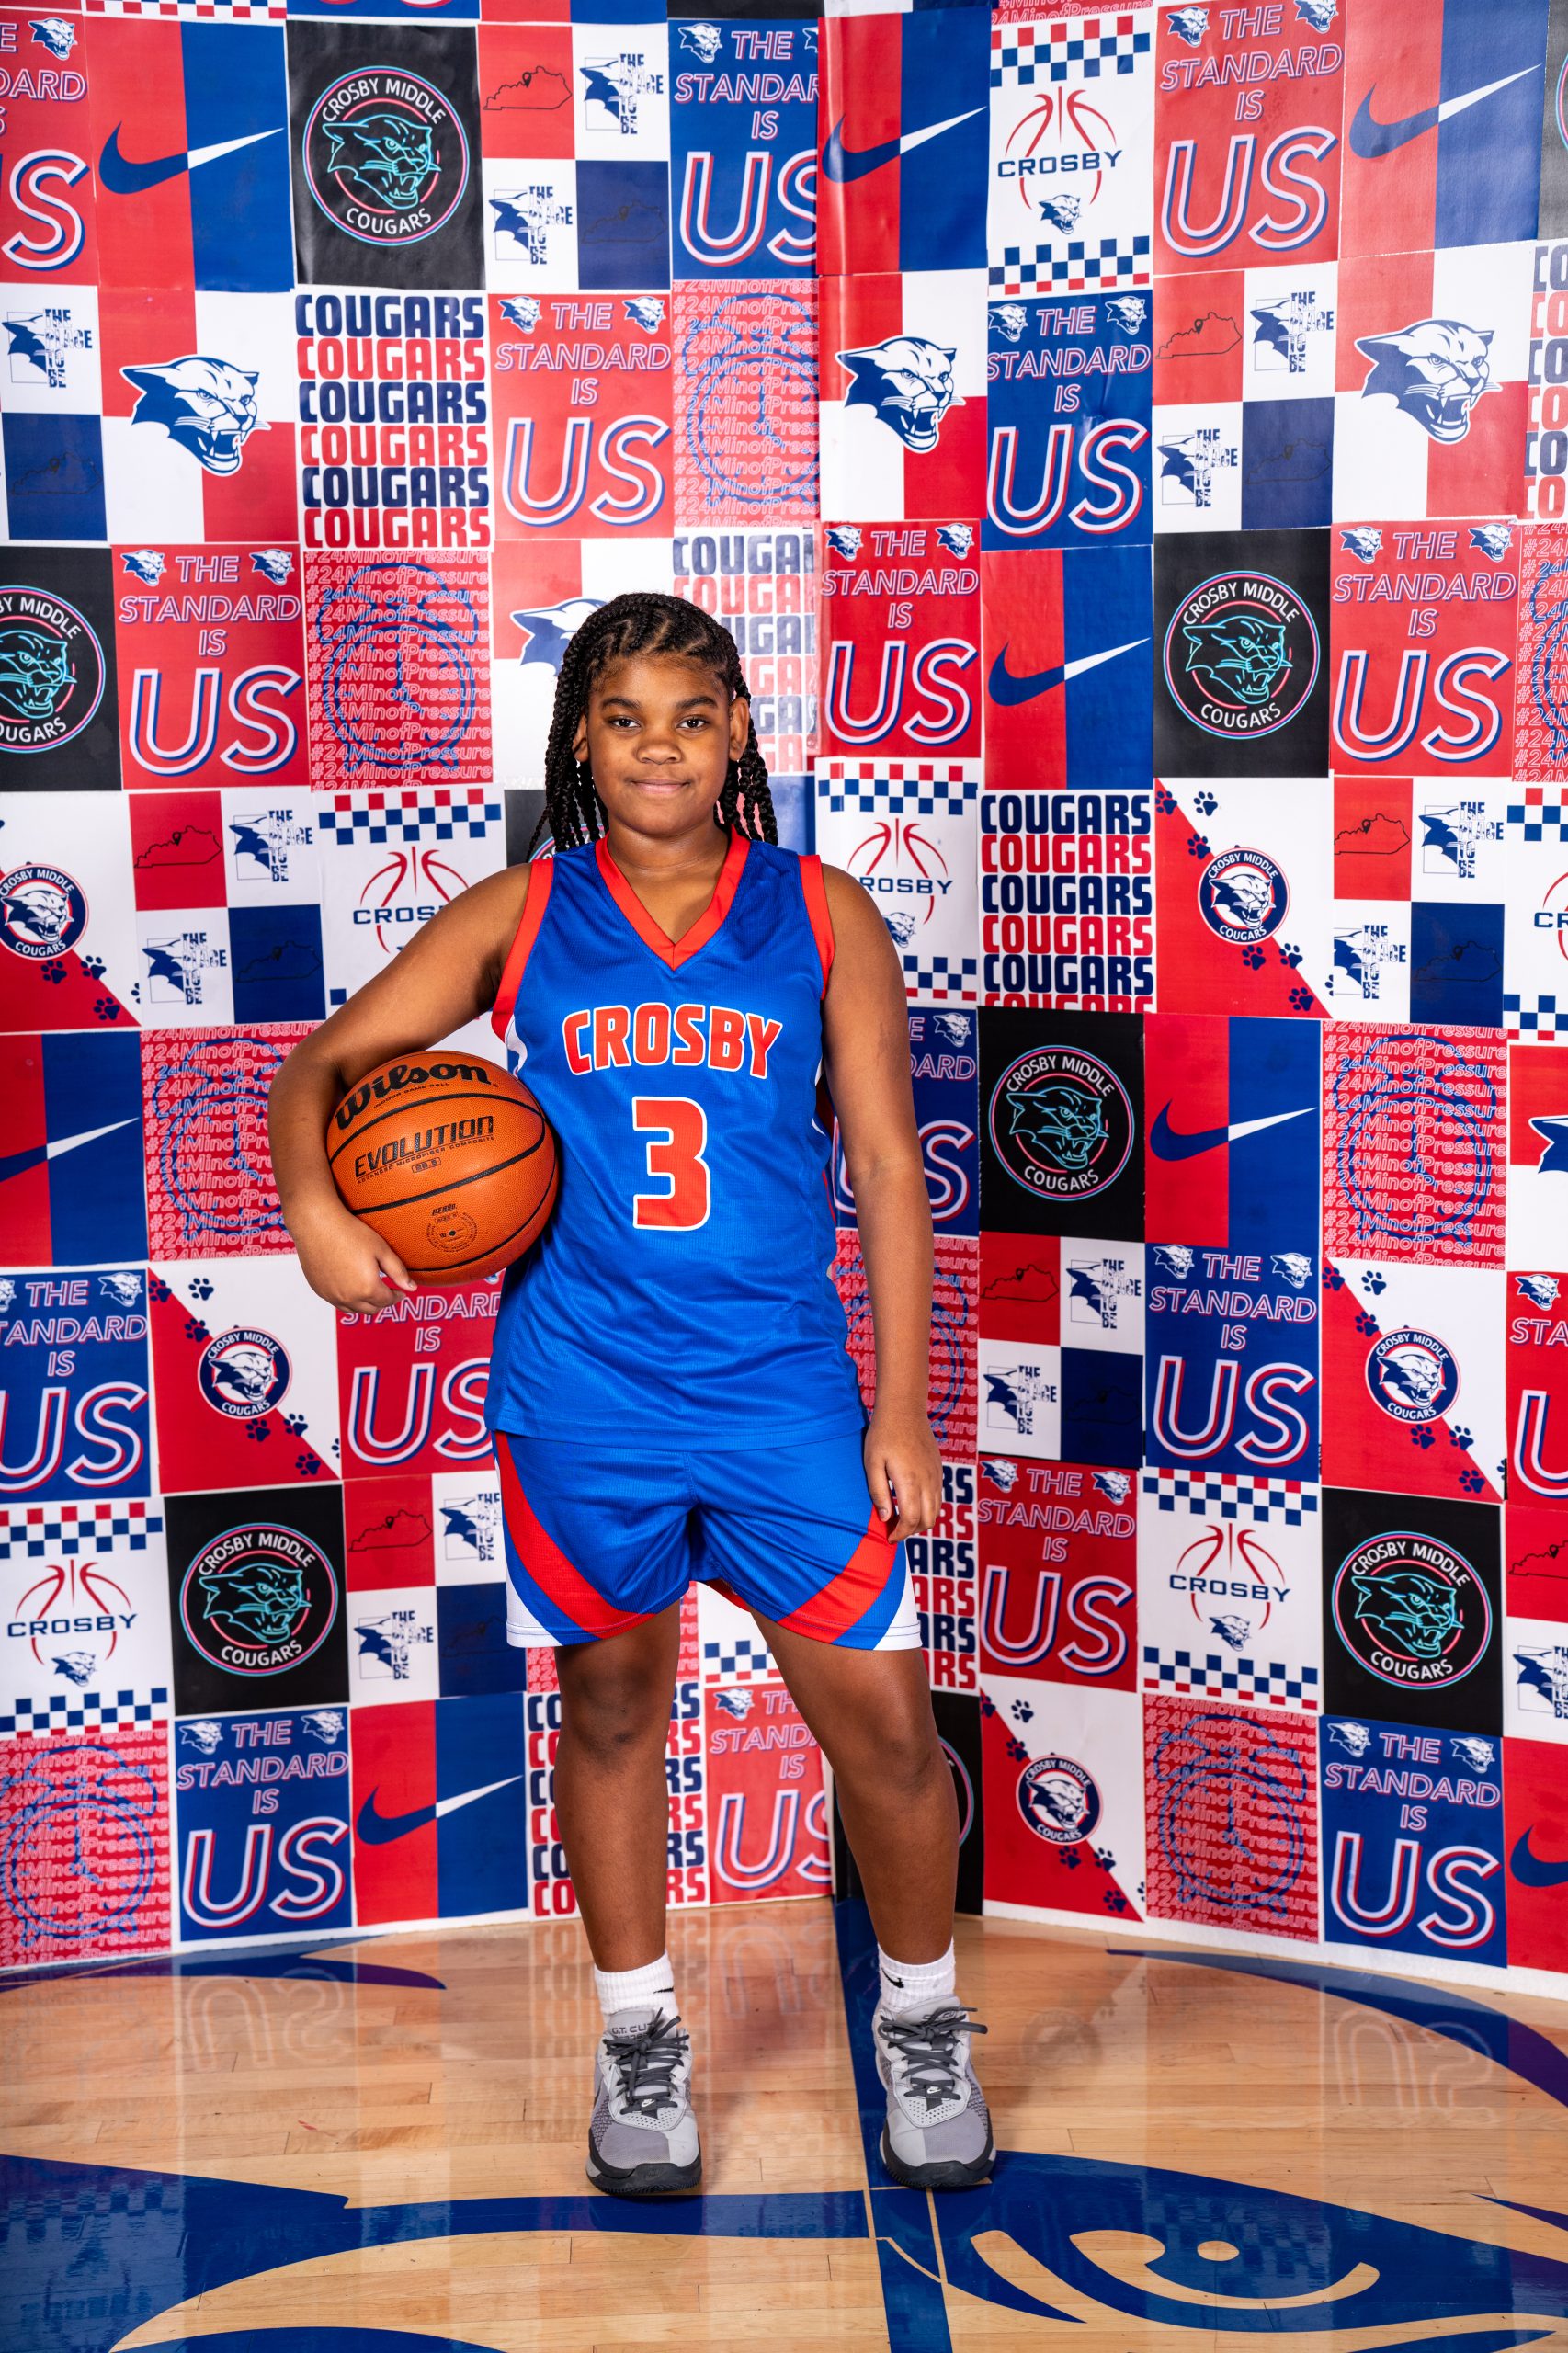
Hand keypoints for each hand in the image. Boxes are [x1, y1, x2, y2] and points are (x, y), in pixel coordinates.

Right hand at [290, 1199, 416, 1314]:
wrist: (317, 1224)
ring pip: (354, 1310)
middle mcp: (348, 1297)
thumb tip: (411, 1288)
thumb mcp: (381, 1249)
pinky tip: (351, 1287)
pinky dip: (348, 1300)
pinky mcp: (319, 1290)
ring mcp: (331, 1296)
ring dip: (365, 1304)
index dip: (396, 1296)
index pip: (387, 1301)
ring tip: (370, 1291)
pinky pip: (337, 1303)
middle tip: (387, 1292)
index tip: (400, 1291)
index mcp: (367, 1288)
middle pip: (371, 1309)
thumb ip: (398, 1271)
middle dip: (382, 1302)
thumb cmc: (350, 1232)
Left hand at [863, 1406, 940, 1542]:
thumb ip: (878, 1493)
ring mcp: (936, 1475)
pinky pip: (939, 1496)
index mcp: (909, 1481)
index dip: (900, 1534)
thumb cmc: (883, 1435)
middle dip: (912, 1531)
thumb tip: (885, 1518)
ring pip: (936, 1510)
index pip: (911, 1520)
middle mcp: (927, 1481)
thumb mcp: (872, 1464)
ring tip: (903, 1517)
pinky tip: (912, 1501)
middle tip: (895, 1529)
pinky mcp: (939, 1469)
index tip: (889, 1537)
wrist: (904, 1410)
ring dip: (922, 1520)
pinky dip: (928, 1507)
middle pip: (928, 1521)